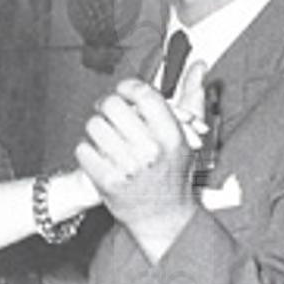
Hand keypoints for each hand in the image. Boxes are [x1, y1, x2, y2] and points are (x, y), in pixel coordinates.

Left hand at [74, 78, 196, 260]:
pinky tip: (99, 155)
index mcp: (172, 136)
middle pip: (114, 105)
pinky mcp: (108, 182)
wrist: (163, 219)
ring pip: (94, 125)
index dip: (128, 87)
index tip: (125, 92)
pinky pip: (83, 149)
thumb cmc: (174, 173)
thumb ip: (191, 99)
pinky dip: (87, 150)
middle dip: (108, 105)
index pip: (144, 94)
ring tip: (105, 136)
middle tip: (108, 112)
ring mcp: (128, 168)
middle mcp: (151, 151)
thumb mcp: (187, 137)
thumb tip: (200, 64)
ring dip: (96, 128)